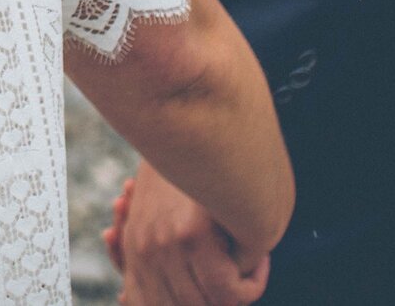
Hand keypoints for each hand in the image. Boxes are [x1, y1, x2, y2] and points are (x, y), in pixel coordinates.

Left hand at [109, 161, 269, 305]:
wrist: (182, 107)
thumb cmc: (183, 151)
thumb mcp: (159, 201)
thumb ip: (154, 236)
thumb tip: (135, 293)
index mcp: (134, 243)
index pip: (139, 302)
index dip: (162, 304)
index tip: (197, 288)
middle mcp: (144, 249)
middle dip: (213, 299)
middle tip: (240, 279)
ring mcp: (165, 244)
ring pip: (211, 304)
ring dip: (239, 291)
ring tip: (253, 263)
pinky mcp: (193, 237)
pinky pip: (230, 291)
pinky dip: (252, 282)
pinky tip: (260, 258)